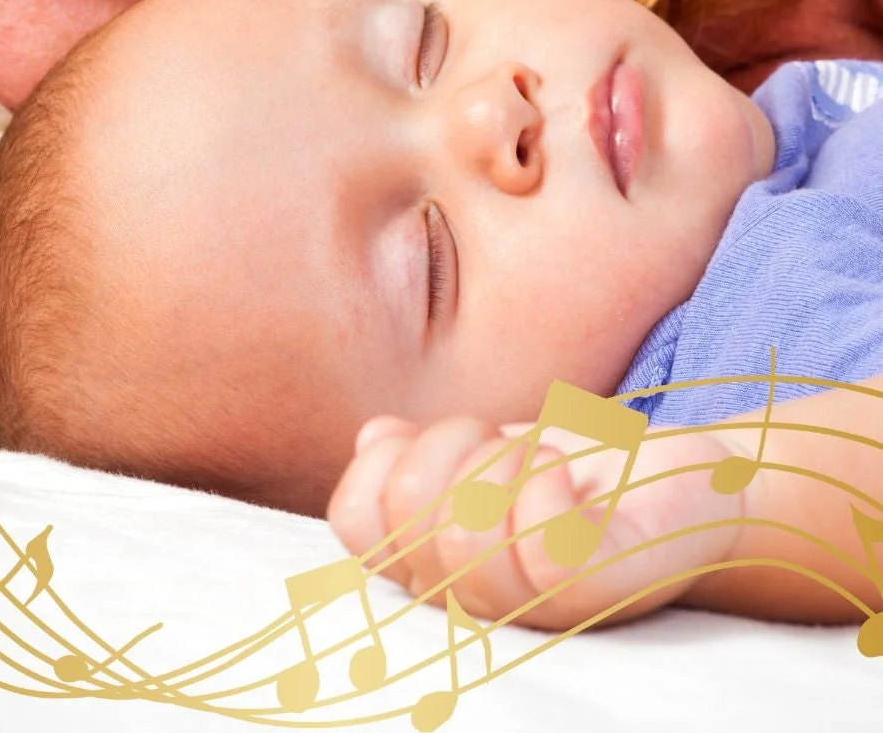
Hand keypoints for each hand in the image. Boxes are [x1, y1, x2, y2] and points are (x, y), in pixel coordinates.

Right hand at [327, 414, 748, 631]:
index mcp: (433, 566)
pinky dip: (542, 484)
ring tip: (540, 457)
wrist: (689, 486)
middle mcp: (473, 599)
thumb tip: (376, 438)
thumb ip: (418, 451)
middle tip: (503, 442)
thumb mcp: (486, 451)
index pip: (354, 520)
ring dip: (501, 459)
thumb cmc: (580, 474)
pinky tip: (564, 471)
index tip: (439, 441)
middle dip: (450, 445)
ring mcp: (533, 604)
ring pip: (461, 530)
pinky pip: (536, 545)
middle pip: (405, 511)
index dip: (383, 462)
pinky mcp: (594, 591)